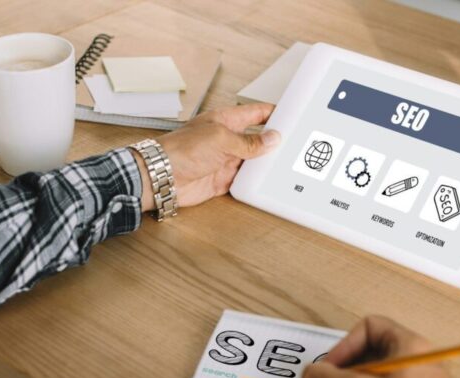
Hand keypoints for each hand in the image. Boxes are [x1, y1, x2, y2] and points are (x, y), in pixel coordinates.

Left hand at [131, 103, 280, 211]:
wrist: (162, 177)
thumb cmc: (182, 150)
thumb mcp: (222, 139)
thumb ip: (249, 142)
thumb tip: (272, 139)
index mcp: (226, 121)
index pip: (255, 113)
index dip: (273, 113)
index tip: (292, 114)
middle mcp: (227, 140)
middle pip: (257, 139)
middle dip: (274, 142)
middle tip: (297, 143)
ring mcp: (224, 161)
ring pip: (253, 162)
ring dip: (266, 165)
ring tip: (287, 164)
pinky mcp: (221, 180)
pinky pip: (243, 181)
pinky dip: (254, 183)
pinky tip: (267, 182)